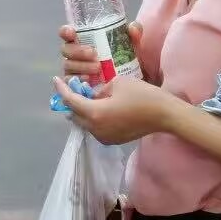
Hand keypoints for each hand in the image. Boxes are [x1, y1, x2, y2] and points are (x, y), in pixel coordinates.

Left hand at [52, 74, 181, 144]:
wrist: (165, 115)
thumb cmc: (142, 95)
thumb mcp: (116, 84)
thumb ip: (99, 90)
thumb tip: (93, 96)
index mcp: (94, 113)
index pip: (70, 101)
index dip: (61, 89)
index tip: (56, 79)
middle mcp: (96, 129)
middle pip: (74, 115)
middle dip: (71, 100)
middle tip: (73, 87)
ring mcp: (104, 137)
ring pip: (85, 123)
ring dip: (82, 110)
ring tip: (86, 96)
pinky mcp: (113, 140)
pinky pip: (95, 128)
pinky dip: (92, 118)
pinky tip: (98, 108)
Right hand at [58, 22, 145, 82]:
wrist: (132, 81)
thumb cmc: (124, 58)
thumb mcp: (131, 45)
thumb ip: (133, 34)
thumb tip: (132, 28)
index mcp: (82, 40)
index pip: (66, 33)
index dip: (65, 31)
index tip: (72, 32)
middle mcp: (74, 54)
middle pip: (66, 50)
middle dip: (78, 51)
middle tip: (94, 53)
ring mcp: (74, 69)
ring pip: (68, 66)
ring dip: (81, 66)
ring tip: (98, 69)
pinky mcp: (76, 84)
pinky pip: (71, 82)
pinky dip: (79, 80)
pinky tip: (90, 80)